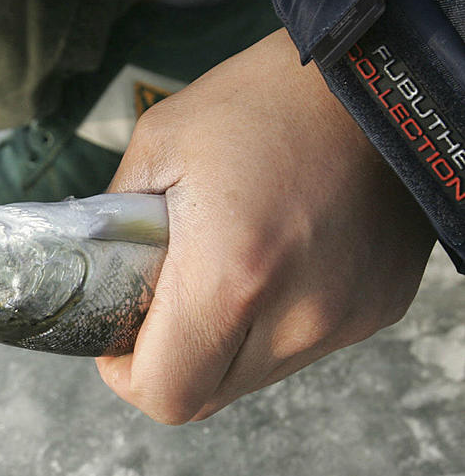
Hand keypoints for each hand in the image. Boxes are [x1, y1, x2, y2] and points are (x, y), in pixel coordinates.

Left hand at [96, 29, 434, 422]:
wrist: (377, 80)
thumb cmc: (266, 99)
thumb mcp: (160, 144)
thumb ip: (116, 221)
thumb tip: (98, 268)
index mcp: (232, 276)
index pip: (165, 393)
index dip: (126, 375)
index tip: (118, 337)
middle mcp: (299, 315)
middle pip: (207, 396)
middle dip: (169, 360)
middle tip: (160, 302)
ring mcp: (345, 319)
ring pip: (254, 376)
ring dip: (221, 343)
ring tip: (221, 270)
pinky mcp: (377, 308)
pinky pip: (303, 345)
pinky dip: (272, 322)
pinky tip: (271, 261)